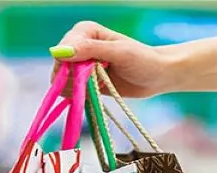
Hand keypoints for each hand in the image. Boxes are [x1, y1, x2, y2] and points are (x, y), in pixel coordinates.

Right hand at [54, 21, 180, 97]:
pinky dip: (80, 95)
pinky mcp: (82, 82)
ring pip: (62, 82)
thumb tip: (59, 52)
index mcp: (85, 32)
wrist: (156, 76)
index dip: (71, 65)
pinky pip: (68, 92)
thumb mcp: (119, 53)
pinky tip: (99, 90)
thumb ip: (90, 50)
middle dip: (77, 78)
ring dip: (80, 88)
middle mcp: (79, 46)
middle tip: (100, 78)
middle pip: (59, 67)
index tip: (92, 70)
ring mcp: (79, 65)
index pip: (62, 50)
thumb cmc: (143, 60)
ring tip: (102, 83)